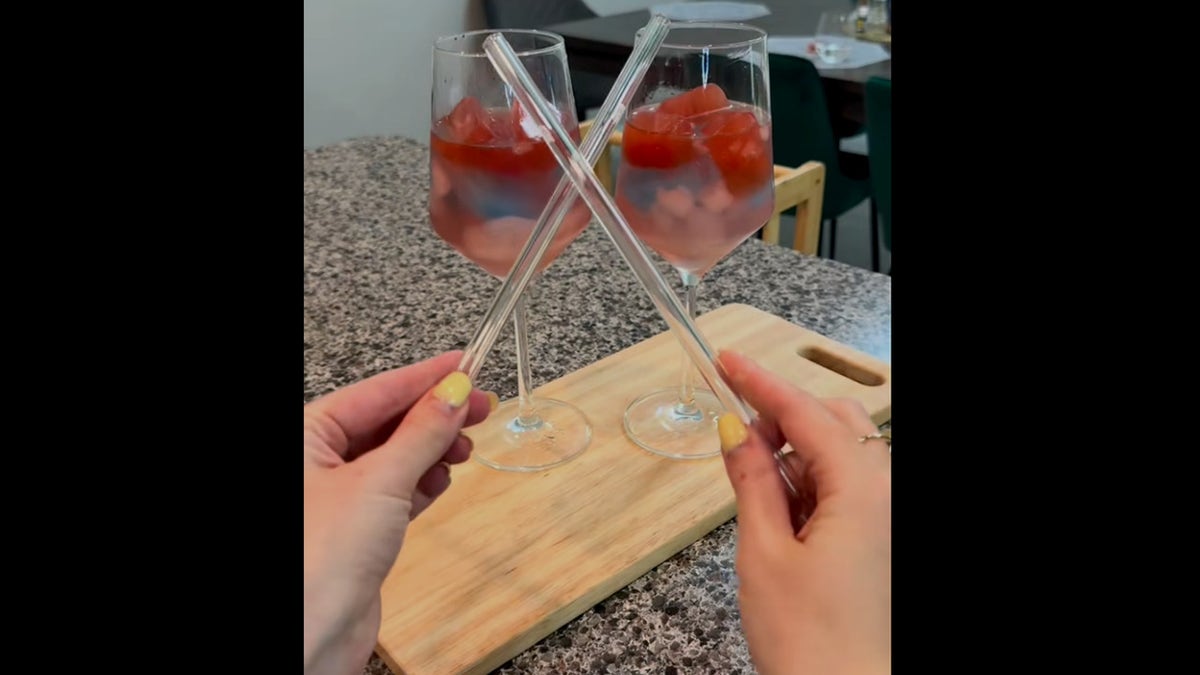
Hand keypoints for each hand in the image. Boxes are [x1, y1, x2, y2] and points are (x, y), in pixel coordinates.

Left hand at [303, 351, 494, 674]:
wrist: (312, 637)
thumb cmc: (321, 557)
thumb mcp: (380, 480)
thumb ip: (422, 433)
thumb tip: (453, 392)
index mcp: (306, 435)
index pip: (375, 392)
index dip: (423, 377)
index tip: (465, 364)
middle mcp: (315, 461)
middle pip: (385, 422)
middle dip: (433, 415)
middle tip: (480, 405)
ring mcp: (335, 496)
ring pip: (393, 457)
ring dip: (430, 450)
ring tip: (463, 448)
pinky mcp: (355, 530)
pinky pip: (395, 492)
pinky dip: (421, 483)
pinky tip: (442, 480)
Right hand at [715, 350, 889, 674]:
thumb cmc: (806, 636)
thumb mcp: (763, 552)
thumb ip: (751, 481)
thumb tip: (734, 432)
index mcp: (862, 488)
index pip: (805, 412)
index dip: (761, 381)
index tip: (725, 358)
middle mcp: (885, 491)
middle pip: (834, 420)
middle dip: (783, 417)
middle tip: (736, 439)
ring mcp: (886, 514)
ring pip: (841, 452)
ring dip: (796, 453)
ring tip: (756, 490)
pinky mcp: (879, 536)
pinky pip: (846, 485)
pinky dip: (810, 483)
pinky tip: (781, 512)